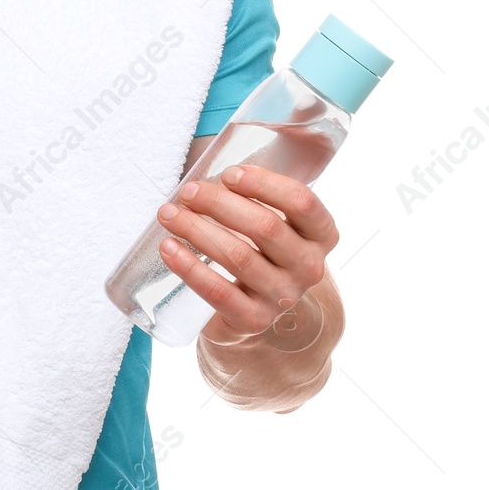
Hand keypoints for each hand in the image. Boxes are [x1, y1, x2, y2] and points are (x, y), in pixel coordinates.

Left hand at [156, 163, 336, 336]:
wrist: (258, 310)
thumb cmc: (260, 251)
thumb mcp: (272, 222)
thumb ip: (254, 197)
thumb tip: (204, 170)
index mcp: (321, 235)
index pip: (302, 202)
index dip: (264, 184)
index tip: (229, 173)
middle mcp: (309, 266)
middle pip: (264, 227)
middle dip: (218, 203)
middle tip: (186, 192)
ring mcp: (284, 296)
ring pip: (238, 256)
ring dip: (196, 229)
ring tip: (167, 214)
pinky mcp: (254, 319)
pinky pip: (218, 291)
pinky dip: (189, 267)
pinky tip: (168, 247)